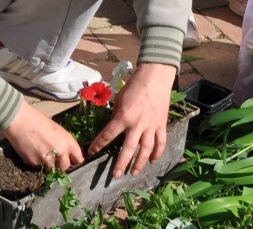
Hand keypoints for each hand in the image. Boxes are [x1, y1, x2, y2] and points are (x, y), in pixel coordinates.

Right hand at [3, 102, 82, 171]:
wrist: (20, 120)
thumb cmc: (38, 120)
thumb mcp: (57, 129)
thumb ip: (64, 143)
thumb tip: (67, 154)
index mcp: (68, 142)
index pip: (79, 159)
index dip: (75, 160)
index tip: (71, 160)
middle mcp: (60, 152)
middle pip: (65, 167)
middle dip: (61, 164)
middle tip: (54, 157)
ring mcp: (48, 159)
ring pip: (52, 170)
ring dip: (49, 165)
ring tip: (42, 153)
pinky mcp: (35, 163)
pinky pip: (39, 167)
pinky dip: (37, 162)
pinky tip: (33, 151)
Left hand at [87, 62, 174, 178]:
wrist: (155, 77)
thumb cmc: (134, 85)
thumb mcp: (119, 98)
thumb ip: (116, 114)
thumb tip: (113, 126)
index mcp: (123, 117)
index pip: (107, 135)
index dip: (98, 145)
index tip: (91, 153)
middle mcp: (137, 125)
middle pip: (128, 150)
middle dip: (121, 164)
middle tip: (116, 175)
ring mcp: (150, 126)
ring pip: (145, 150)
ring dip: (139, 164)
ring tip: (134, 172)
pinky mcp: (161, 125)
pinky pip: (160, 143)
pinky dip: (157, 153)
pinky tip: (152, 160)